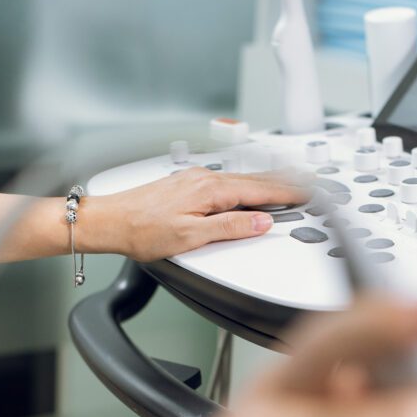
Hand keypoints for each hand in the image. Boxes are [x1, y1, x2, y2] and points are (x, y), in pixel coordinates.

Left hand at [82, 168, 310, 260]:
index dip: (286, 193)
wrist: (110, 222)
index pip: (259, 191)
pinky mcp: (186, 184)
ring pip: (240, 179)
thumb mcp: (191, 237)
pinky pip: (226, 180)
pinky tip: (248, 186)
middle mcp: (204, 179)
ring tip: (286, 183)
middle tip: (306, 183)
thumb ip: (230, 227)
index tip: (306, 192)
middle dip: (282, 182)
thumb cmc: (142, 231)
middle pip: (253, 181)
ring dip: (265, 182)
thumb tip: (260, 221)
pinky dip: (246, 183)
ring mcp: (194, 179)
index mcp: (210, 191)